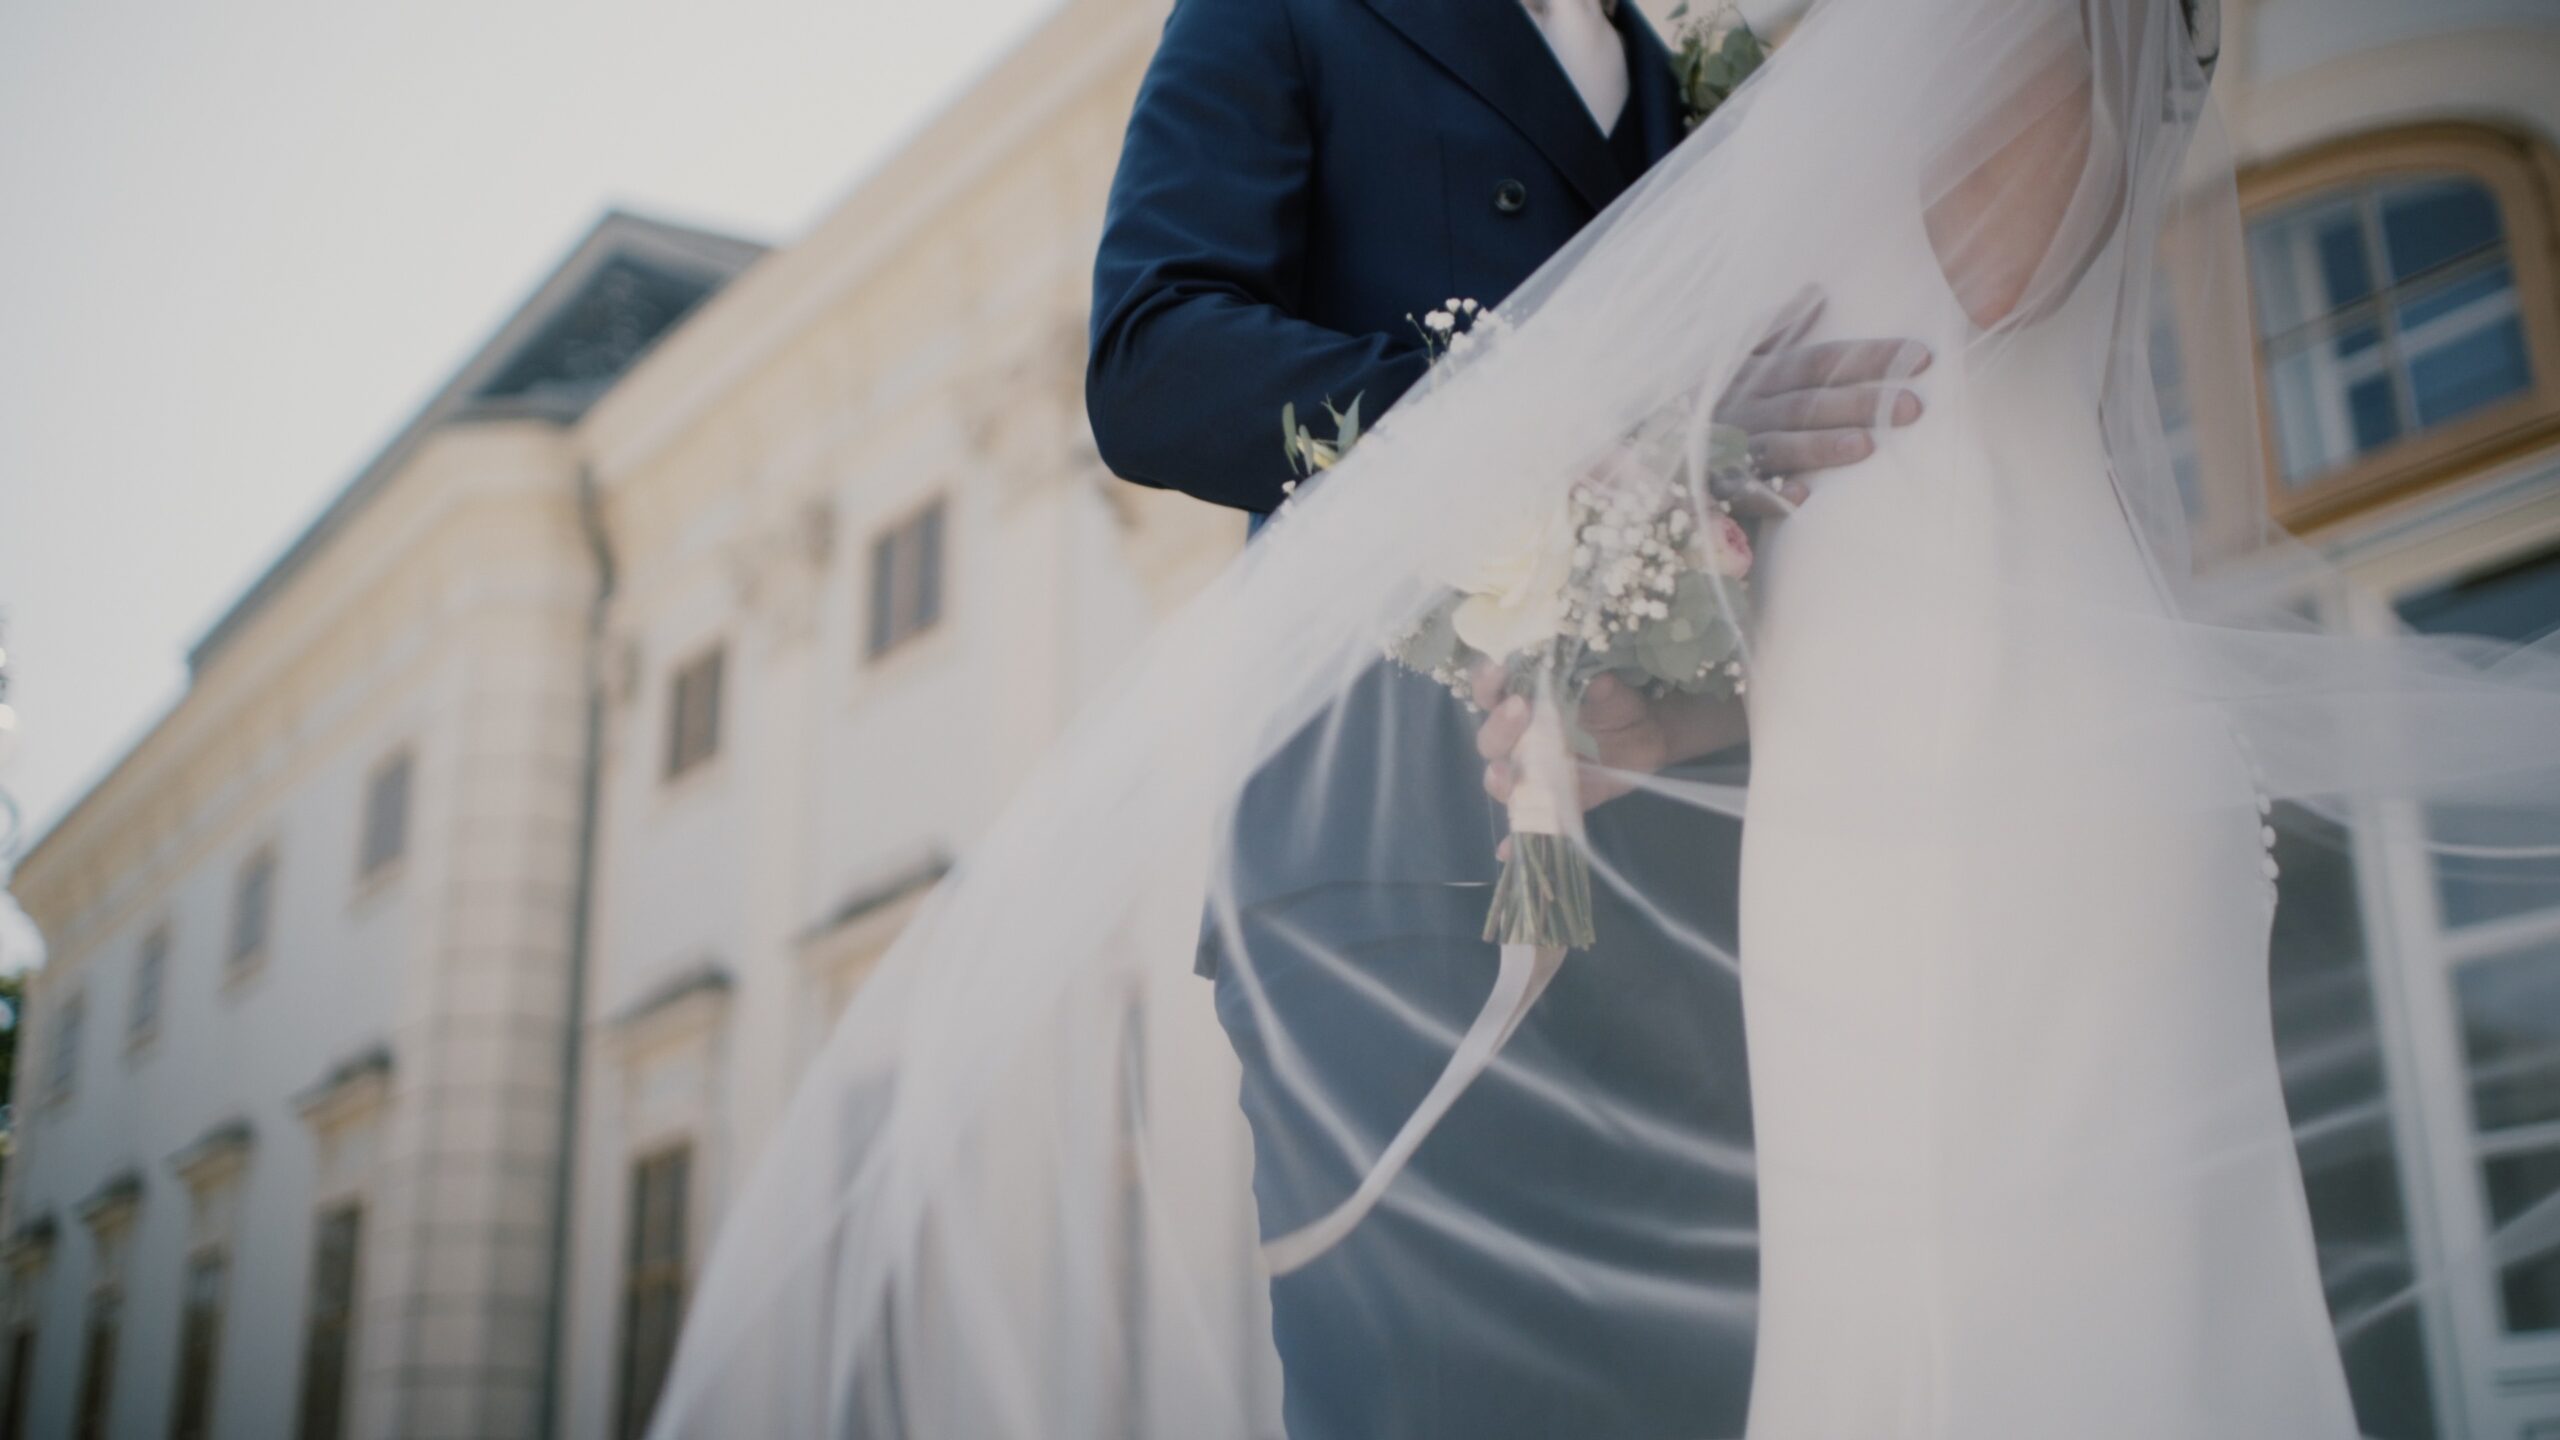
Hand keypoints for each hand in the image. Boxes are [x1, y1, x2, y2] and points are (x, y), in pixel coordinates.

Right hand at [1473, 669, 1745, 837]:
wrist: (1646, 739)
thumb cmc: (1619, 708)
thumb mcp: (1615, 694)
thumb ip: (1603, 689)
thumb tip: (1597, 683)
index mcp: (1525, 706)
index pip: (1492, 693)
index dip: (1488, 682)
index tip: (1499, 668)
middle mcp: (1520, 741)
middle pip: (1491, 740)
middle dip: (1500, 727)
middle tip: (1521, 710)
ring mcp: (1533, 776)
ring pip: (1503, 781)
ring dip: (1500, 780)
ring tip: (1506, 774)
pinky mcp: (1553, 805)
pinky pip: (1528, 826)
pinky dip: (1514, 843)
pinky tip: (1507, 853)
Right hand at [1712, 288, 1931, 516]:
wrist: (1638, 438)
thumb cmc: (1699, 395)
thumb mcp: (1731, 354)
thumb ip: (1773, 327)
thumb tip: (1815, 293)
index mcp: (1756, 373)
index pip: (1820, 360)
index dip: (1868, 358)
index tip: (1921, 358)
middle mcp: (1746, 406)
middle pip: (1808, 401)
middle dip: (1858, 402)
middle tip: (1912, 407)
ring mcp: (1728, 447)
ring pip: (1781, 444)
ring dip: (1821, 446)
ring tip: (1866, 446)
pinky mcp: (1712, 485)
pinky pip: (1741, 491)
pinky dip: (1769, 494)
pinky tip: (1803, 498)